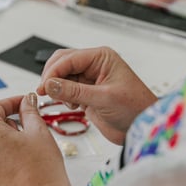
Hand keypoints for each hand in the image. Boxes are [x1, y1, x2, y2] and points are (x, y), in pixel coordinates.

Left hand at [0, 93, 72, 185]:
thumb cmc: (41, 170)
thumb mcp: (38, 131)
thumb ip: (29, 111)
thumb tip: (27, 101)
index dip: (13, 102)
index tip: (26, 102)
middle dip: (8, 118)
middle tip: (29, 119)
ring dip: (4, 133)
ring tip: (27, 140)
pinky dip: (0, 148)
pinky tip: (20, 154)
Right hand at [37, 47, 156, 144]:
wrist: (142, 128)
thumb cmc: (135, 108)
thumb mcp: (103, 99)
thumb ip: (74, 91)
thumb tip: (49, 84)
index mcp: (101, 58)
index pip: (68, 58)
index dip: (53, 72)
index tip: (43, 86)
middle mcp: (94, 65)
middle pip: (61, 64)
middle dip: (51, 77)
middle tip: (43, 92)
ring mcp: (89, 80)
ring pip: (61, 77)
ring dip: (57, 88)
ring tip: (61, 100)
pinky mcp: (86, 94)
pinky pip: (66, 90)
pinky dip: (63, 98)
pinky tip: (72, 106)